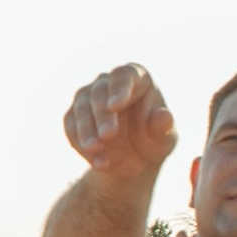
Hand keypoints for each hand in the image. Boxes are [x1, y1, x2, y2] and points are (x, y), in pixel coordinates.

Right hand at [63, 62, 179, 186]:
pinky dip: (81, 144)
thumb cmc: (154, 140)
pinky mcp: (74, 116)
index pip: (124, 75)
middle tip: (108, 135)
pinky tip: (97, 161)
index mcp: (136, 78)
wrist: (135, 159)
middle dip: (102, 116)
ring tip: (96, 150)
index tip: (115, 106)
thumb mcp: (164, 138)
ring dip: (87, 130)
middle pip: (99, 93)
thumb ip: (163, 127)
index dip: (119, 88)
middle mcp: (109, 83)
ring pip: (81, 109)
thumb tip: (165, 116)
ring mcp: (88, 98)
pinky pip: (71, 127)